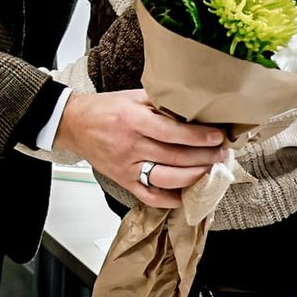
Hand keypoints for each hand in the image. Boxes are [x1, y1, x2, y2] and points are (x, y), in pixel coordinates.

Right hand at [53, 89, 227, 208]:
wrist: (74, 124)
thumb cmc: (106, 108)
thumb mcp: (133, 97)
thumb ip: (161, 103)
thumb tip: (194, 111)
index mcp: (134, 120)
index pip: (173, 133)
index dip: (199, 137)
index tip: (218, 137)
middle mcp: (130, 145)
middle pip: (176, 157)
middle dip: (205, 157)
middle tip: (222, 154)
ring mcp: (126, 167)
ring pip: (167, 179)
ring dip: (194, 177)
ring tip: (210, 170)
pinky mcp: (123, 180)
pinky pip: (150, 196)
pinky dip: (171, 199)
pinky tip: (187, 194)